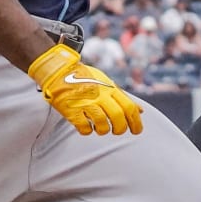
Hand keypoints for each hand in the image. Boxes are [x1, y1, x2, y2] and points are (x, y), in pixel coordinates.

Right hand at [28, 45, 143, 135]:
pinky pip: (84, 128)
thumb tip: (141, 110)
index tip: (136, 131)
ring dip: (103, 130)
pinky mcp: (72, 110)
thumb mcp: (106, 82)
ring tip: (100, 128)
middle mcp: (99, 95)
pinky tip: (86, 127)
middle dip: (120, 129)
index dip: (136, 122)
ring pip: (102, 124)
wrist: (59, 71)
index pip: (129, 107)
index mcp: (109, 88)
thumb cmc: (84, 78)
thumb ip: (122, 97)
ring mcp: (85, 103)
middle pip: (118, 117)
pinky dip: (87, 131)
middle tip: (117, 131)